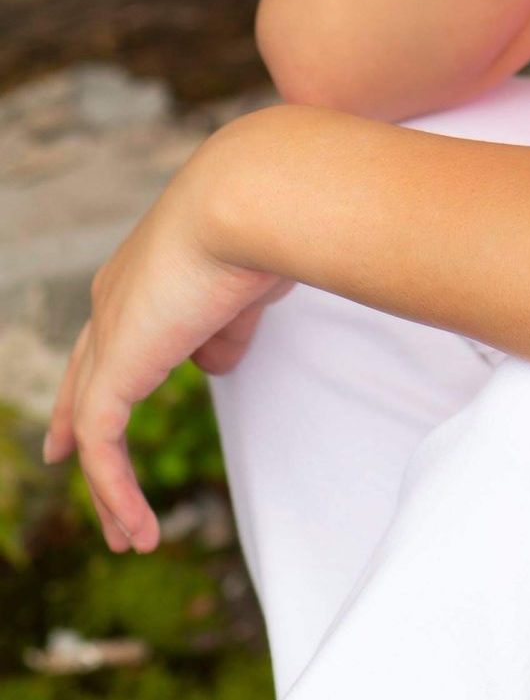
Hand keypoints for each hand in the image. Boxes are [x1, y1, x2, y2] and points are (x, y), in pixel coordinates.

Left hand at [40, 115, 295, 554]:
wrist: (250, 202)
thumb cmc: (265, 228)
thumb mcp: (247, 286)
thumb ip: (227, 328)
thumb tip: (213, 366)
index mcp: (145, 273)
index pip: (110, 333)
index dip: (100, 372)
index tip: (93, 407)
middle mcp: (114, 299)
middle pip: (82, 374)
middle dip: (72, 420)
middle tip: (58, 456)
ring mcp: (109, 333)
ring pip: (91, 420)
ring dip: (107, 483)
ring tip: (129, 534)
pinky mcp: (113, 370)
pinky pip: (102, 445)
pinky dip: (118, 492)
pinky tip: (139, 526)